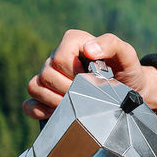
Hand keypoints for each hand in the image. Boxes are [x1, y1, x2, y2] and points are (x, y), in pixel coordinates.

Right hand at [23, 30, 156, 127]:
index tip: (91, 79)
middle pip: (46, 74)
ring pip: (34, 87)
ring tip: (75, 104)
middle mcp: (57, 57)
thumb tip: (89, 49)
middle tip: (86, 95)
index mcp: (73, 42)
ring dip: (55, 101)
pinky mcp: (45, 97)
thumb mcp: (126, 55)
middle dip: (67, 90)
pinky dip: (39, 111)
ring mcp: (48, 78)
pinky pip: (29, 104)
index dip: (74, 73)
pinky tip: (57, 114)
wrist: (128, 92)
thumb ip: (111, 45)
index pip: (59, 58)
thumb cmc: (126, 71)